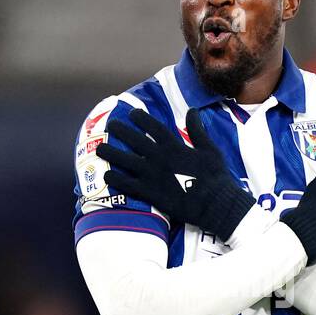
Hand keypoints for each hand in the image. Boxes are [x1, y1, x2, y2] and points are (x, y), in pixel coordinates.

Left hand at [96, 107, 253, 240]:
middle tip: (111, 125)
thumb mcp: (210, 149)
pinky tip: (107, 175)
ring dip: (111, 153)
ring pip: (126, 160)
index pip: (153, 126)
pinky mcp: (150, 193)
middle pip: (134, 140)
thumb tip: (192, 111)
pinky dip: (116, 179)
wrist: (215, 204)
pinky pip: (128, 184)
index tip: (132, 114)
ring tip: (99, 149)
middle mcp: (159, 157)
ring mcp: (152, 175)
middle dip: (120, 130)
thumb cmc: (216, 176)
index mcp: (174, 146)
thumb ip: (198, 130)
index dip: (140, 118)